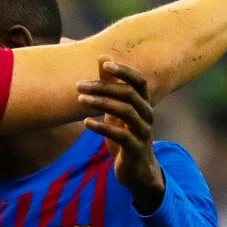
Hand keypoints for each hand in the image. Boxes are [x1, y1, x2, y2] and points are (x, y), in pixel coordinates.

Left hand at [78, 59, 165, 213]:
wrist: (137, 169)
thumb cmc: (125, 134)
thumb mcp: (116, 109)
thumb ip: (111, 85)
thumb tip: (103, 56)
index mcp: (143, 103)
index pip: (139, 81)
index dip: (124, 71)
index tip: (105, 65)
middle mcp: (147, 115)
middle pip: (129, 94)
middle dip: (104, 87)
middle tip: (79, 86)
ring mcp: (143, 132)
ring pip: (126, 112)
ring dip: (101, 103)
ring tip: (80, 100)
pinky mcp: (135, 148)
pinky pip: (121, 135)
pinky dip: (103, 127)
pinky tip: (86, 122)